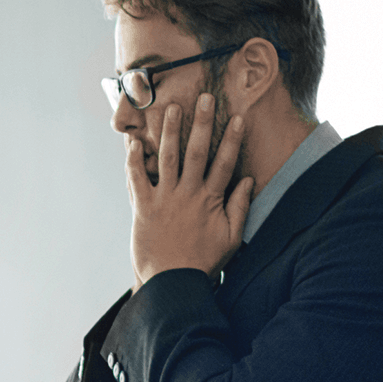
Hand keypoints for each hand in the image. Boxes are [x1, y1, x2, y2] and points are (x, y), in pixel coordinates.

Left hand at [125, 93, 253, 289]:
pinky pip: (137, 179)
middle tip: (205, 98)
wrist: (172, 283)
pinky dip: (134, 160)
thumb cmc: (203, 261)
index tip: (238, 117)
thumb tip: (249, 181)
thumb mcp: (231, 238)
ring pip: (167, 158)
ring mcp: (164, 199)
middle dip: (202, 123)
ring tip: (171, 108)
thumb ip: (240, 208)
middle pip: (197, 152)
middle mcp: (188, 194)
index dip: (232, 139)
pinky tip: (133, 142)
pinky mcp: (143, 208)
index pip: (225, 163)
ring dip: (169, 131)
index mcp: (210, 200)